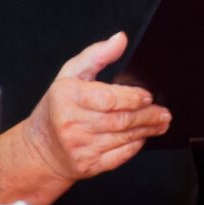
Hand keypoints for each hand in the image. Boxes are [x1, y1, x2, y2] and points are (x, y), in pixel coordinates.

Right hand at [0, 32, 169, 204]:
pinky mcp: (88, 165)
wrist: (40, 148)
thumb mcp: (71, 74)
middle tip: (163, 112)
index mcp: (68, 97)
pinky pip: (119, 156)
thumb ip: (97, 54)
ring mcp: (79, 147)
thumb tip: (120, 39)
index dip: (132, 98)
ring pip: (123, 138)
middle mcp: (72, 123)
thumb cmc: (58, 107)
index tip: (147, 96)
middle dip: (148, 116)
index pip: (108, 99)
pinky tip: (143, 137)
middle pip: (120, 120)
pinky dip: (135, 146)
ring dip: (147, 130)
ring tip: (160, 122)